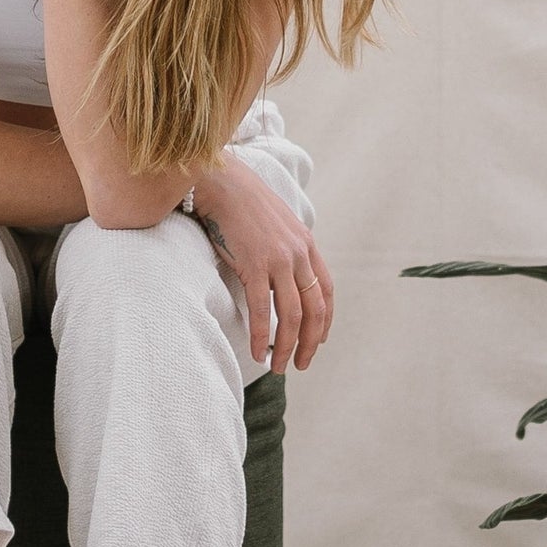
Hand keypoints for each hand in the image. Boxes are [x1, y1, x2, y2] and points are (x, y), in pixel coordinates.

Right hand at [189, 153, 333, 373]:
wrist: (220, 181)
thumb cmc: (241, 203)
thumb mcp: (276, 224)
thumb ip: (285, 248)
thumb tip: (281, 274)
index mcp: (306, 244)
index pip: (326, 291)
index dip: (325, 321)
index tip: (319, 341)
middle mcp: (299, 254)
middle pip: (314, 309)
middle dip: (310, 342)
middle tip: (300, 364)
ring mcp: (279, 259)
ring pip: (293, 315)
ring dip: (287, 346)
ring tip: (277, 366)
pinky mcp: (254, 264)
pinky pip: (264, 309)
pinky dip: (263, 335)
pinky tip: (258, 352)